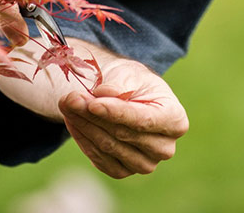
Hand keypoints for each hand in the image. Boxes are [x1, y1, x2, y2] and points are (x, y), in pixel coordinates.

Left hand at [0, 38, 188, 177]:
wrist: (126, 95)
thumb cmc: (133, 82)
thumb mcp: (130, 73)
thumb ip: (120, 83)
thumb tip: (104, 93)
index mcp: (175, 120)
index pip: (143, 120)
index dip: (116, 112)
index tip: (92, 103)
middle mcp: (165, 147)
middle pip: (123, 134)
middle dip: (92, 115)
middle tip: (69, 98)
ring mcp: (146, 163)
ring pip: (108, 147)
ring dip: (83, 126)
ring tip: (67, 104)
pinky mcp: (124, 171)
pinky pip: (100, 159)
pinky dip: (83, 139)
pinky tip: (73, 121)